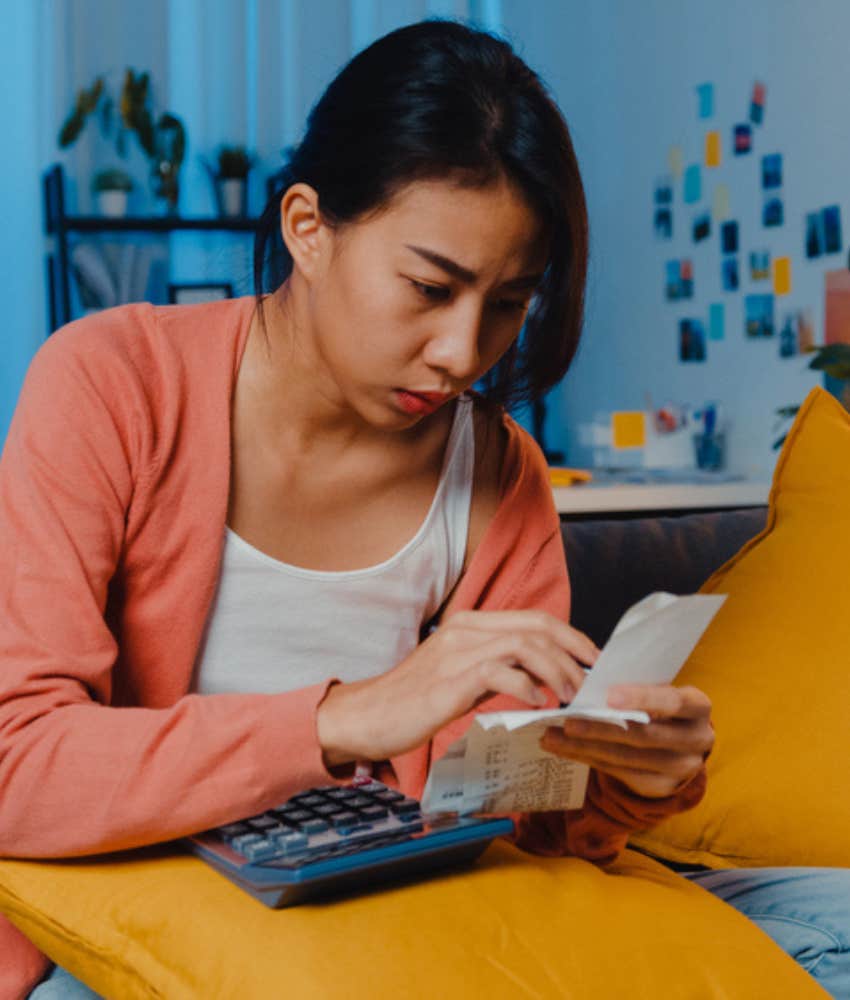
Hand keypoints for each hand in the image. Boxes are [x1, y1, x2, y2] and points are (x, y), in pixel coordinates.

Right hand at [317, 609, 599, 766]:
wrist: (367, 716)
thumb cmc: (413, 701)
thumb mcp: (460, 676)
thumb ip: (496, 669)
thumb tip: (539, 679)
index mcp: (469, 624)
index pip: (533, 618)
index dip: (570, 635)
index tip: (592, 658)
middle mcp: (466, 630)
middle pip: (536, 626)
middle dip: (573, 651)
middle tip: (591, 680)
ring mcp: (457, 652)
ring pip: (525, 645)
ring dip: (557, 670)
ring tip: (570, 695)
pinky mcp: (450, 680)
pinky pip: (500, 672)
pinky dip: (527, 686)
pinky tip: (537, 703)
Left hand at [539, 684, 713, 798]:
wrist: (681, 742)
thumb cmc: (661, 704)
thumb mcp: (659, 690)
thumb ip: (635, 687)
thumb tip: (589, 684)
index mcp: (698, 707)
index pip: (673, 701)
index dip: (642, 698)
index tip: (609, 695)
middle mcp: (696, 741)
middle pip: (644, 736)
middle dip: (601, 728)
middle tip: (567, 721)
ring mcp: (680, 769)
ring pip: (626, 758)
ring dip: (584, 747)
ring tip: (551, 737)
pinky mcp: (659, 787)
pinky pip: (617, 772)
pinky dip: (586, 758)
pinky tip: (562, 748)